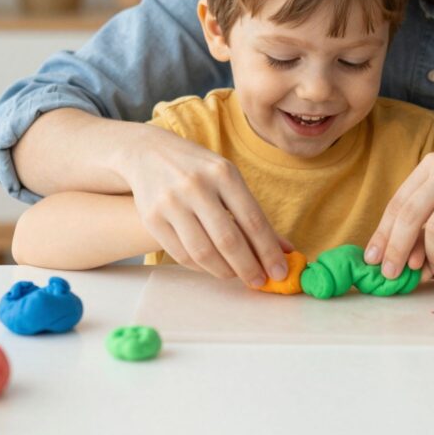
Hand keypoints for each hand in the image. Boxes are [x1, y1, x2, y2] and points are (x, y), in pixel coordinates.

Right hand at [125, 125, 288, 286]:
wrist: (148, 152)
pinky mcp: (152, 218)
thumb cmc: (198, 169)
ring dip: (225, 271)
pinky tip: (213, 266)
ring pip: (203, 252)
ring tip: (236, 275)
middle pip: (228, 240)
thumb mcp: (228, 178)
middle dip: (249, 267)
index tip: (280, 272)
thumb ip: (253, 213)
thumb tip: (285, 250)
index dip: (268, 251)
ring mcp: (171, 202)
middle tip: (260, 282)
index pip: (252, 220)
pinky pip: (181, 255)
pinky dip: (202, 267)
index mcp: (223, 173)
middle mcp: (196, 186)